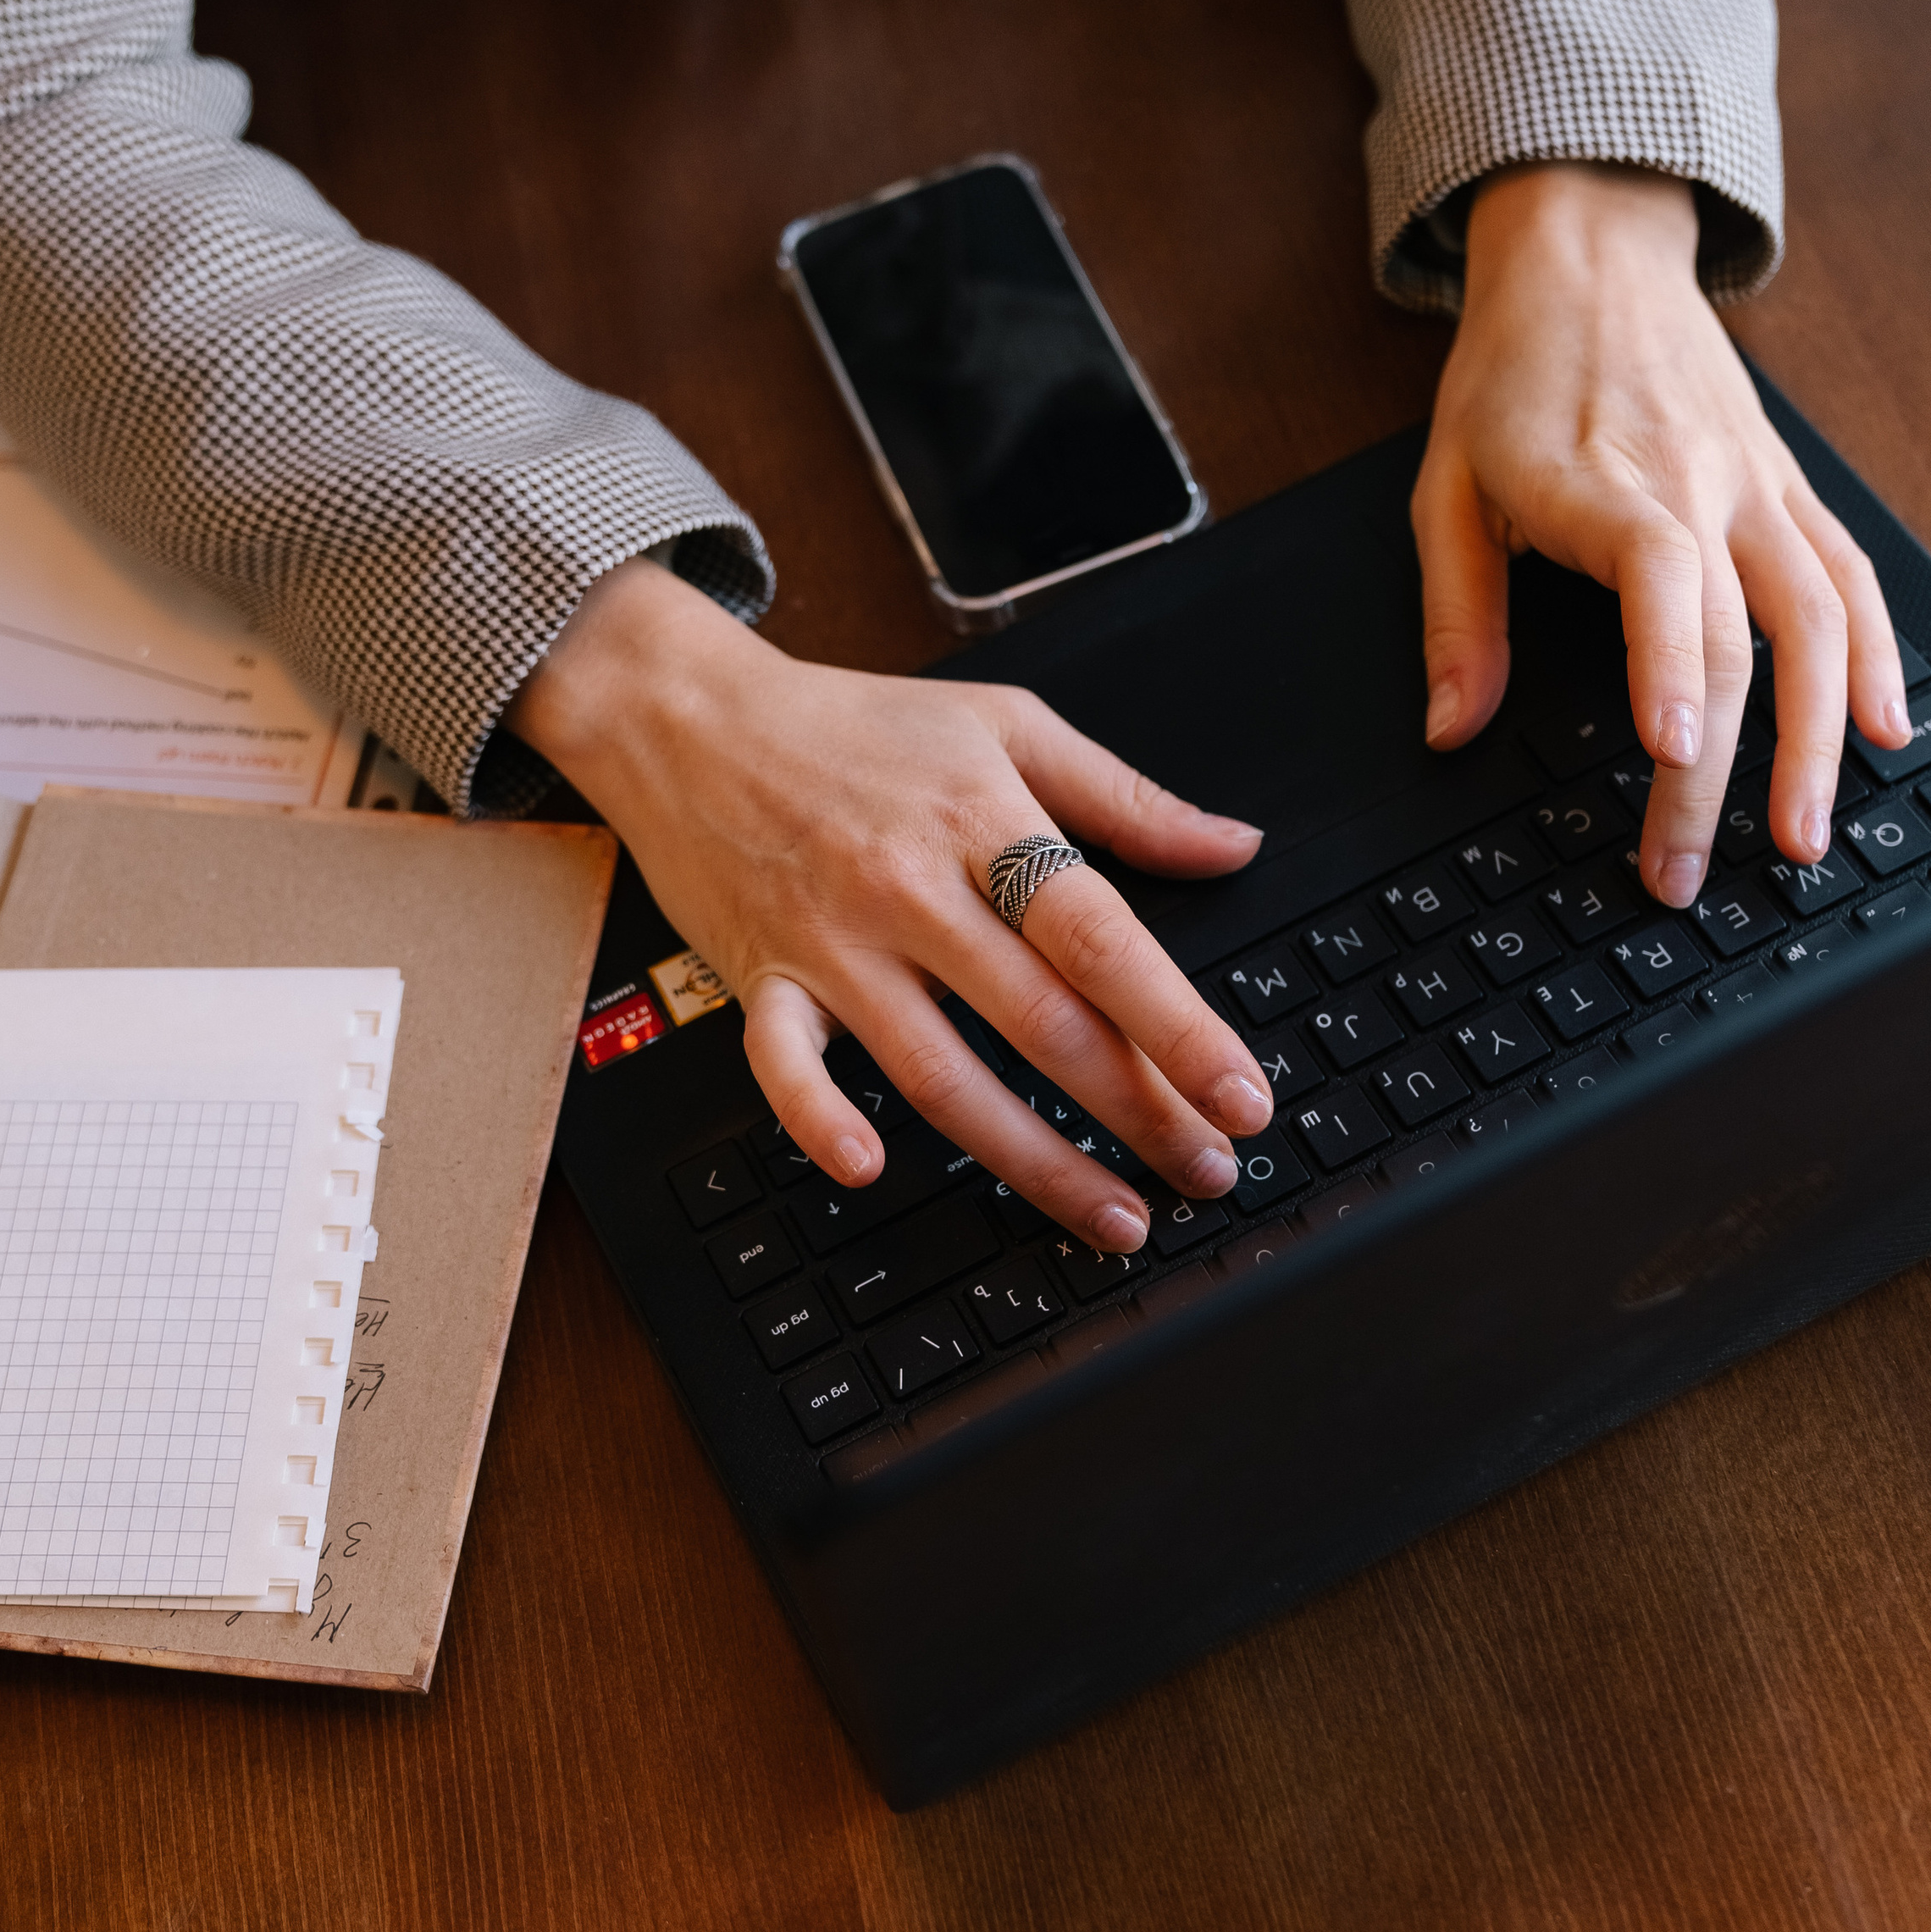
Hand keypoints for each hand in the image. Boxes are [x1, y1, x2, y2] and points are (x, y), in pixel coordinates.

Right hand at [509, 558, 1273, 1238]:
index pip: (1100, 936)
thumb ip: (1123, 795)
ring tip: (1112, 1216)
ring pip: (942, 1072)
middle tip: (1207, 1171)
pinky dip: (818, 1119)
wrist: (690, 715)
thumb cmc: (854, 723)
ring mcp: (833, 942)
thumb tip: (1231, 844)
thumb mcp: (1005, 723)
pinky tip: (870, 1167)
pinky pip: (785, 1065)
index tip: (1240, 1095)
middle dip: (1137, 1111)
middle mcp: (911, 887)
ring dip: (1033, 1157)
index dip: (1178, 1025)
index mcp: (982, 819)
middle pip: (1041, 1021)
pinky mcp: (762, 980)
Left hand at [1412, 163, 1912, 903]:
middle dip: (1721, 770)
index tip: (1676, 747)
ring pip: (1819, 616)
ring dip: (1821, 735)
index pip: (1659, 580)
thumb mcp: (1443, 486)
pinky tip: (1883, 729)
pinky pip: (1850, 576)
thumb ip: (1454, 615)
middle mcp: (1696, 486)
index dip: (1671, 665)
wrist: (1589, 253)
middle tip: (1689, 870)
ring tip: (1809, 833)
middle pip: (1736, 637)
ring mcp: (1755, 487)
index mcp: (1601, 484)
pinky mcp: (1789, 486)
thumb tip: (1449, 727)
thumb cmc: (1511, 375)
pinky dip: (1875, 655)